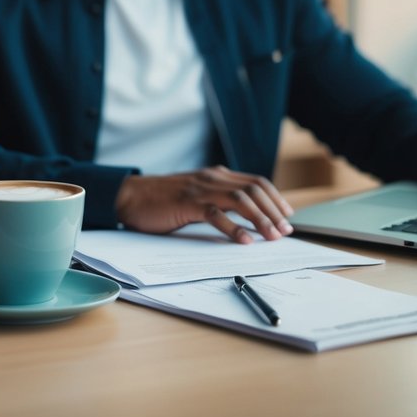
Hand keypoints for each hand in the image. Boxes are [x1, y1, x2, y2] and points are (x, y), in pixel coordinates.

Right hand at [114, 166, 294, 243]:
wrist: (129, 196)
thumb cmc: (162, 200)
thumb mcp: (196, 195)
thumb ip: (217, 199)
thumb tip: (245, 217)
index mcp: (216, 175)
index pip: (255, 182)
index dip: (275, 198)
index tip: (287, 215)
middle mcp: (212, 178)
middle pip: (253, 190)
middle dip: (273, 211)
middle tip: (285, 231)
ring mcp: (200, 189)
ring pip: (240, 200)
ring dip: (260, 220)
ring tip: (271, 237)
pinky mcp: (187, 203)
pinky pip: (216, 214)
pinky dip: (234, 228)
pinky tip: (244, 241)